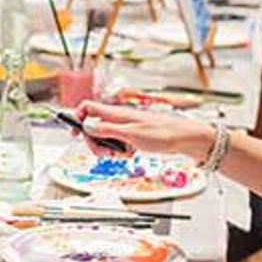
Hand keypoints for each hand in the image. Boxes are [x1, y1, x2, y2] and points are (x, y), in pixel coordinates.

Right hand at [76, 102, 211, 159]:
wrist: (184, 138)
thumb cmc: (162, 133)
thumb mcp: (131, 134)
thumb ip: (107, 129)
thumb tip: (86, 125)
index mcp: (115, 113)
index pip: (88, 108)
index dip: (78, 119)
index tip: (76, 134)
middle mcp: (118, 118)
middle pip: (93, 126)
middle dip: (95, 142)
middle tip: (106, 153)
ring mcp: (125, 126)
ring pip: (105, 136)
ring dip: (108, 148)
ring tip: (123, 153)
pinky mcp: (132, 135)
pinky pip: (117, 143)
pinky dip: (120, 150)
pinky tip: (131, 152)